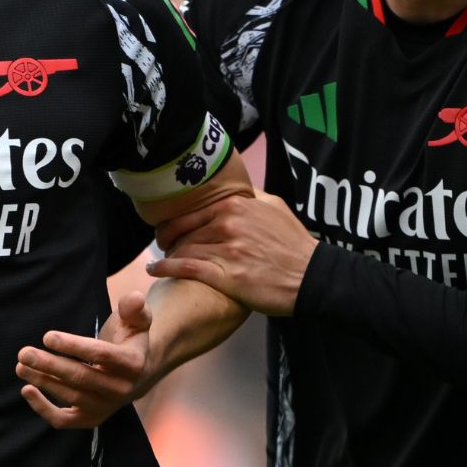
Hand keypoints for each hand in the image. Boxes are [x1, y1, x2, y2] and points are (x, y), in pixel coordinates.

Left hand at [16, 290, 153, 428]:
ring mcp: (105, 406)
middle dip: (50, 365)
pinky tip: (27, 389)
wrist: (139, 373)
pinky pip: (64, 420)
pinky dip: (43, 409)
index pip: (101, 355)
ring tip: (21, 366)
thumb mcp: (138, 320)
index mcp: (132, 364)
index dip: (73, 346)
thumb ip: (135, 307)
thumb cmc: (131, 340)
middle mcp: (120, 389)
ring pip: (70, 397)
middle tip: (24, 353)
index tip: (47, 337)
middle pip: (81, 377)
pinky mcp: (91, 418)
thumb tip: (133, 298)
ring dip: (43, 381)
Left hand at [147, 191, 314, 315]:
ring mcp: (226, 249)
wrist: (311, 276)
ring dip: (168, 255)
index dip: (175, 221)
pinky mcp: (226, 275)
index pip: (192, 210)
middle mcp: (228, 223)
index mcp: (236, 205)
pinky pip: (186, 268)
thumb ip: (250, 196)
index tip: (170, 229)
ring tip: (161, 262)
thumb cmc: (294, 244)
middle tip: (162, 245)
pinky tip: (155, 271)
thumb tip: (234, 190)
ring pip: (183, 248)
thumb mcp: (275, 207)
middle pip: (183, 229)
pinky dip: (165, 269)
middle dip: (167, 238)